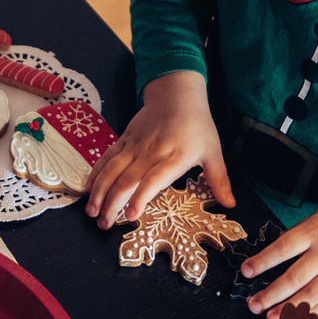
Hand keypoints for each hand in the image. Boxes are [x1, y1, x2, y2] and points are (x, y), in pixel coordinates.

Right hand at [85, 71, 234, 228]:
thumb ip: (219, 180)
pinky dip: (96, 172)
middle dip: (112, 204)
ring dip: (99, 191)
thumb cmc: (197, 124)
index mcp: (174, 157)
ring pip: (111, 169)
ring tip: (91, 212)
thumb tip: (230, 204)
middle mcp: (151, 152)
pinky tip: (88, 188)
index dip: (141, 197)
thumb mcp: (213, 151)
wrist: (177, 93)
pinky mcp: (124, 139)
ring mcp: (134, 145)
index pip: (154, 180)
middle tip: (103, 225)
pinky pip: (107, 157)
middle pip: (126, 180)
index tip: (131, 216)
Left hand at [241, 198, 317, 318]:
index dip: (263, 261)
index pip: (282, 248)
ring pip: (310, 294)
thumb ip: (300, 233)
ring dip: (289, 309)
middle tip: (253, 305)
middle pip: (294, 277)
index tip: (246, 271)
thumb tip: (278, 250)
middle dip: (271, 294)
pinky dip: (312, 313)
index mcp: (314, 231)